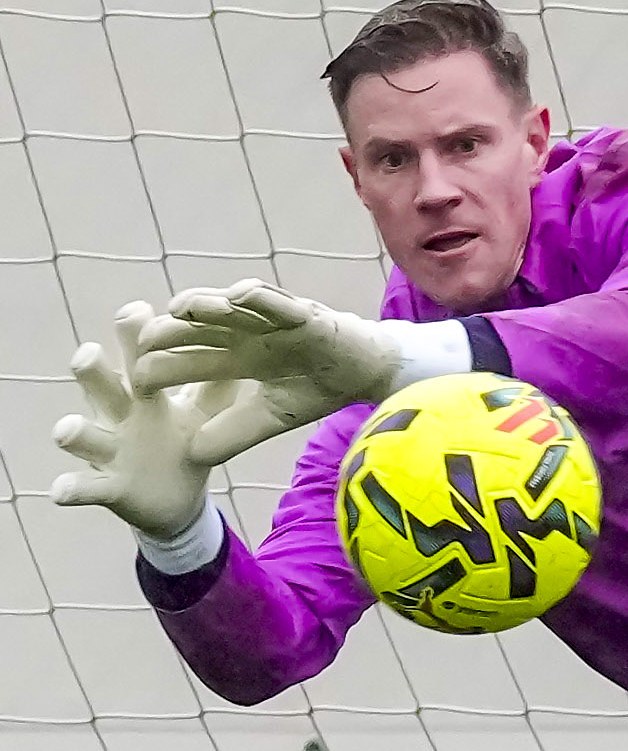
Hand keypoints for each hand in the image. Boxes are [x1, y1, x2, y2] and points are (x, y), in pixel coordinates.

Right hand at [50, 302, 233, 537]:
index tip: (136, 309)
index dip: (134, 335)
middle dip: (92, 371)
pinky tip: (60, 491)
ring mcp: (109, 451)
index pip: (137, 357)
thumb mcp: (205, 412)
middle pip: (102, 386)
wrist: (175, 499)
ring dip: (74, 431)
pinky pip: (83, 487)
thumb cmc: (184, 441)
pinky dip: (71, 489)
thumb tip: (246, 337)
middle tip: (87, 353)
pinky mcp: (107, 486)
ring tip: (67, 430)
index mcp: (145, 394)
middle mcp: (119, 416)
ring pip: (84, 435)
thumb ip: (220, 381)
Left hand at [131, 279, 402, 460]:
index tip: (139, 379)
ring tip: (181, 307)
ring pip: (231, 308)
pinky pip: (278, 301)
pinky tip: (239, 295)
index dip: (167, 365)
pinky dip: (260, 296)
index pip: (193, 358)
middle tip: (144, 338)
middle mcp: (248, 333)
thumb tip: (191, 455)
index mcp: (238, 357)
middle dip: (173, 330)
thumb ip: (234, 432)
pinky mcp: (304, 313)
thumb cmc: (318, 389)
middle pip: (202, 328)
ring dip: (206, 304)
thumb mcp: (271, 418)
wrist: (365, 375)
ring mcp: (272, 320)